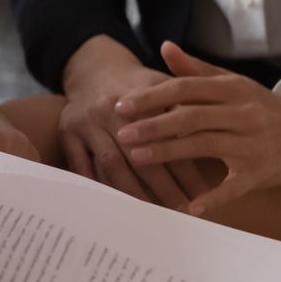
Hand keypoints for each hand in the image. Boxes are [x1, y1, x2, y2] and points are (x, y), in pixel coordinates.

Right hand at [57, 36, 211, 208]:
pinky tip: (113, 203)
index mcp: (139, 97)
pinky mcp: (67, 132)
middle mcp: (110, 109)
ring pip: (112, 164)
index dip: (185, 168)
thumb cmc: (137, 83)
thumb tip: (214, 140)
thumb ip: (184, 109)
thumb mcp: (162, 85)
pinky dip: (95, 185)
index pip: (167, 138)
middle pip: (140, 156)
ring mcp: (86, 122)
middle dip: (163, 187)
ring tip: (153, 213)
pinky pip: (80, 165)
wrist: (95, 68)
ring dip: (134, 192)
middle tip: (182, 210)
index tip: (201, 193)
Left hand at [113, 42, 280, 213]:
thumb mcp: (233, 83)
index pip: (184, 89)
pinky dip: (212, 197)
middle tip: (122, 134)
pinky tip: (188, 207)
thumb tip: (165, 47)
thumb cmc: (262, 106)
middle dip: (152, 126)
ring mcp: (252, 144)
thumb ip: (197, 69)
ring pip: (204, 146)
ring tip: (137, 158)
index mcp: (232, 89)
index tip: (122, 106)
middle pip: (190, 117)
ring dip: (168, 153)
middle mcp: (242, 114)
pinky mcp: (260, 172)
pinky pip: (232, 186)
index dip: (151, 97)